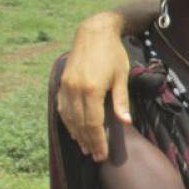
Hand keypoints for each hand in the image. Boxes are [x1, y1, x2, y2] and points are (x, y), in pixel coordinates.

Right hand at [57, 12, 130, 160]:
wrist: (95, 32)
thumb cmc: (113, 54)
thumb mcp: (121, 76)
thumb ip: (121, 100)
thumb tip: (126, 122)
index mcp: (91, 89)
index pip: (93, 123)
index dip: (98, 141)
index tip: (102, 154)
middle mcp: (75, 89)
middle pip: (80, 124)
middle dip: (88, 142)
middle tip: (95, 156)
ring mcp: (66, 86)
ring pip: (68, 118)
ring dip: (76, 134)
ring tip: (85, 147)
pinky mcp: (62, 82)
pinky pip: (62, 107)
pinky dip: (67, 121)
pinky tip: (74, 129)